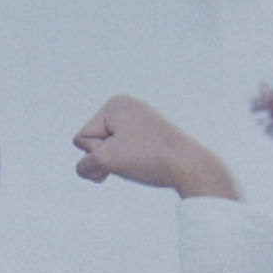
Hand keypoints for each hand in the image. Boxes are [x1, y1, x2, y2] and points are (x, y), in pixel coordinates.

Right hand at [72, 95, 240, 199]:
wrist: (190, 166)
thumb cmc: (147, 159)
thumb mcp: (105, 161)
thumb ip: (85, 165)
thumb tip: (93, 168)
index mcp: (114, 104)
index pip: (81, 138)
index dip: (97, 153)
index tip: (123, 152)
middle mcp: (126, 107)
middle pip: (94, 143)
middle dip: (107, 158)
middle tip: (134, 158)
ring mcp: (139, 120)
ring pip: (109, 151)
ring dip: (118, 164)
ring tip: (142, 161)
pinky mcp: (149, 135)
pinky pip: (125, 154)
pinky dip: (130, 164)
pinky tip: (147, 162)